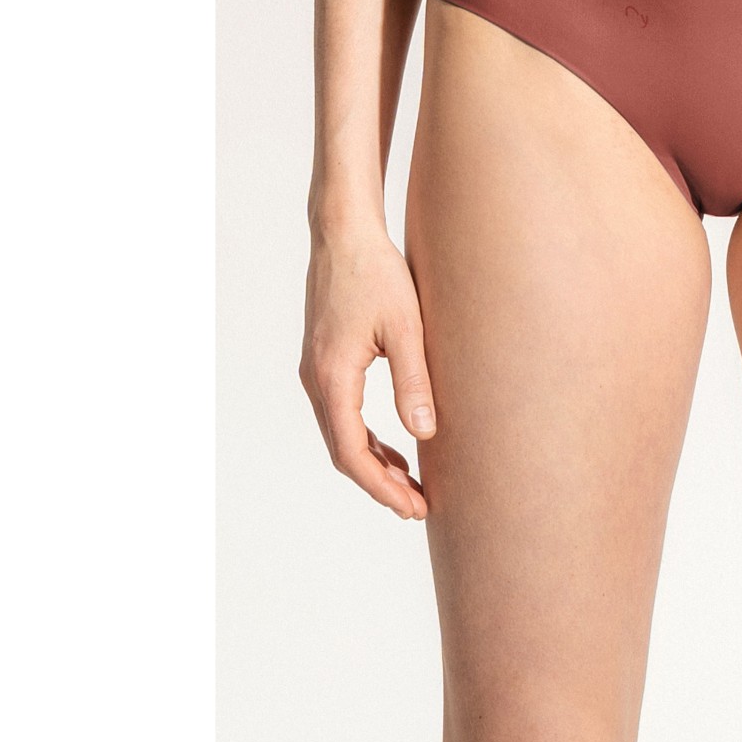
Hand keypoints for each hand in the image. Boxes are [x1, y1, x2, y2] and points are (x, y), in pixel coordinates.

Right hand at [299, 219, 435, 519]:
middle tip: (418, 506)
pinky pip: (342, 414)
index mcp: (333, 376)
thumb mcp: (406, 327)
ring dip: (373, 462)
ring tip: (411, 486)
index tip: (413, 507)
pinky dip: (366, 437)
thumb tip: (425, 433)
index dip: (382, 486)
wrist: (345, 235)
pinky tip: (395, 446)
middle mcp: (316, 380)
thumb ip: (414, 380)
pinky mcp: (325, 361)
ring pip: (342, 434)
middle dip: (380, 483)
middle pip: (344, 450)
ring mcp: (317, 371)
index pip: (351, 452)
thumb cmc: (378, 274)